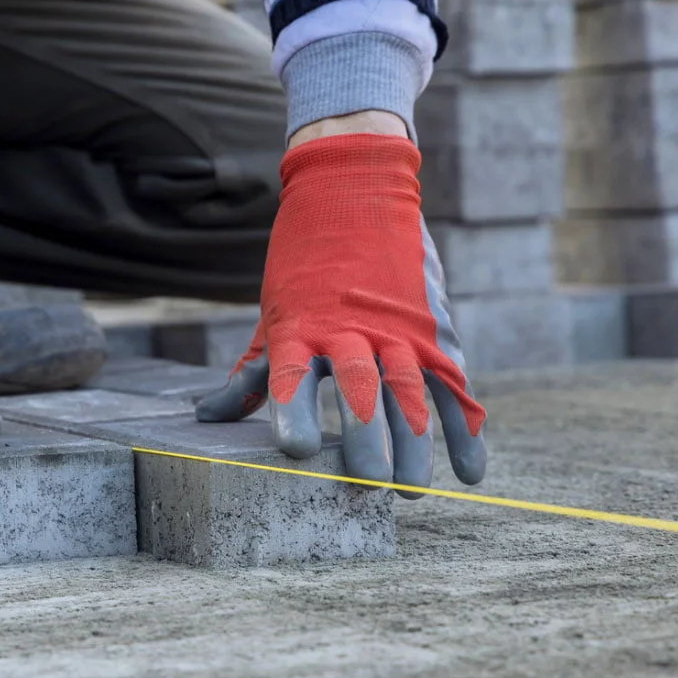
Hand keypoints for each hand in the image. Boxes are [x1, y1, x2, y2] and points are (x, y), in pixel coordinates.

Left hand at [195, 134, 486, 495]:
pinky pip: (453, 384)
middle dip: (366, 438)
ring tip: (410, 489)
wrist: (353, 188)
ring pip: (409, 388)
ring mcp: (397, 327)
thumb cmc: (302, 264)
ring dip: (413, 442)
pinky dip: (466, 428)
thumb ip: (253, 373)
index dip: (293, 413)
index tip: (295, 452)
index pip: (294, 376)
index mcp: (302, 326)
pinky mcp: (432, 329)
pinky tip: (469, 471)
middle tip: (368, 483)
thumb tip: (208, 418)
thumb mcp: (273, 315)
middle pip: (361, 388)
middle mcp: (351, 327)